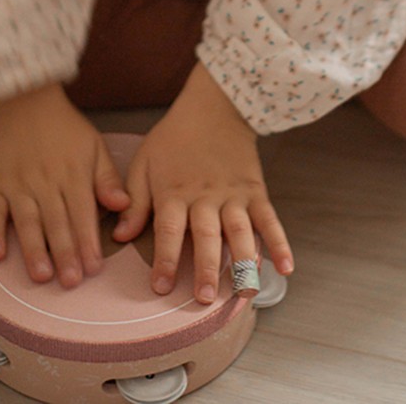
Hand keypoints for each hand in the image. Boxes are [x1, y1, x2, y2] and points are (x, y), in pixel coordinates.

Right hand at [0, 83, 129, 286]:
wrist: (24, 101)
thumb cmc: (65, 128)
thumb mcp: (94, 146)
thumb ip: (107, 179)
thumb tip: (122, 206)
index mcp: (73, 174)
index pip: (83, 213)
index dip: (88, 241)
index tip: (94, 268)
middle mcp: (45, 181)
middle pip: (56, 222)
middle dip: (65, 253)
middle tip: (71, 282)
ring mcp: (17, 183)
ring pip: (27, 220)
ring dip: (33, 249)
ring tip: (41, 275)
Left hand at [113, 62, 293, 303]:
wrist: (214, 107)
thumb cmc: (174, 138)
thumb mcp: (144, 162)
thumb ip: (135, 201)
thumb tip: (120, 236)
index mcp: (174, 191)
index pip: (169, 230)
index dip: (165, 259)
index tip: (161, 287)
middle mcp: (205, 197)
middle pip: (206, 236)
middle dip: (207, 269)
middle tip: (205, 299)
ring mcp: (233, 195)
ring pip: (240, 232)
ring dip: (242, 263)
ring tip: (244, 293)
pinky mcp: (255, 191)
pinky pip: (269, 219)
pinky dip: (279, 243)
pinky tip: (285, 268)